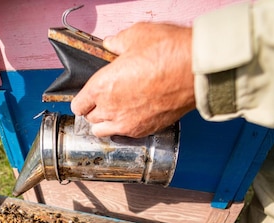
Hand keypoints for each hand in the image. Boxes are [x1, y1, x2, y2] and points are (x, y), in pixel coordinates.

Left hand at [71, 23, 195, 137]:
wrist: (195, 71)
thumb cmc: (168, 53)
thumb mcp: (136, 36)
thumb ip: (118, 43)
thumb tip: (113, 44)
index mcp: (101, 87)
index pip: (78, 104)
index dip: (82, 99)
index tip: (87, 96)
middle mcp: (111, 109)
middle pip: (90, 119)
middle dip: (94, 109)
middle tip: (104, 98)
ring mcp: (128, 123)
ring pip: (104, 131)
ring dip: (105, 123)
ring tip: (115, 111)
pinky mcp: (146, 130)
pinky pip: (126, 134)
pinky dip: (126, 127)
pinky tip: (134, 115)